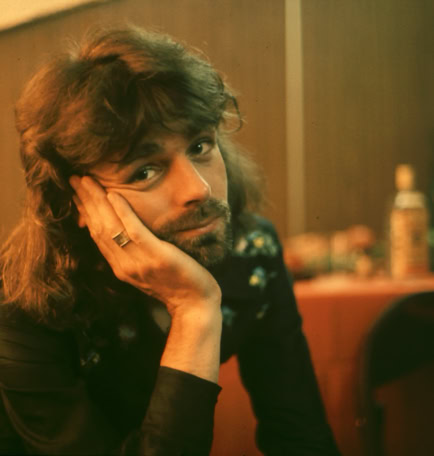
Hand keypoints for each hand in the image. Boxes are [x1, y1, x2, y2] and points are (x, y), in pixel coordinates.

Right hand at [69, 176, 221, 317]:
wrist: (195, 305)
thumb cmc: (176, 284)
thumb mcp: (147, 270)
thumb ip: (133, 253)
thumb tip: (124, 234)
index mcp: (121, 267)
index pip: (97, 235)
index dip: (85, 212)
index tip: (76, 192)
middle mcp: (124, 265)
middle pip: (99, 228)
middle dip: (85, 202)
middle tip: (75, 178)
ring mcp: (139, 262)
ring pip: (111, 228)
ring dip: (97, 202)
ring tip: (87, 181)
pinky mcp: (157, 256)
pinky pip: (135, 232)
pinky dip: (123, 212)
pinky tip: (114, 195)